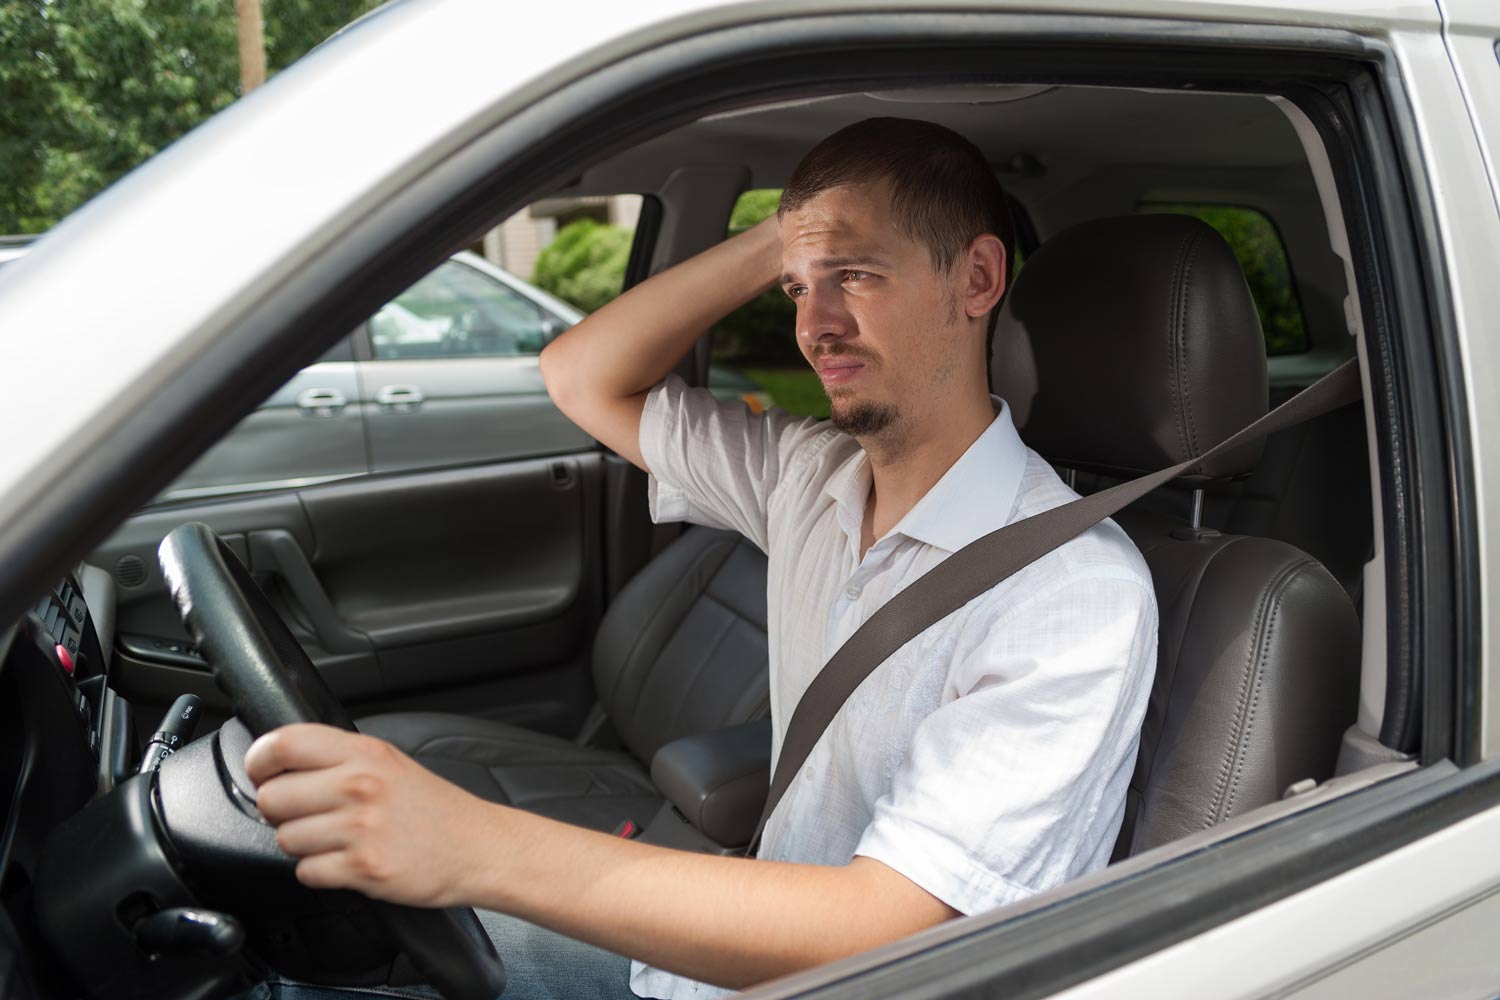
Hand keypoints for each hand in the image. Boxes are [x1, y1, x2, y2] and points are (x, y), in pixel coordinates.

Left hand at [245, 723, 497, 907]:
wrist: (477, 847)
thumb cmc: (434, 808)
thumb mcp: (390, 762)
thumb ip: (339, 757)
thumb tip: (282, 763)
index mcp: (364, 753)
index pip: (282, 744)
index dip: (260, 761)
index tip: (263, 773)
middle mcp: (360, 785)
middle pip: (272, 798)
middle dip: (280, 812)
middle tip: (304, 814)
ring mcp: (360, 828)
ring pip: (286, 839)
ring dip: (302, 845)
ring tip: (334, 840)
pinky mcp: (363, 868)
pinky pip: (306, 873)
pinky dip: (320, 872)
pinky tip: (345, 861)